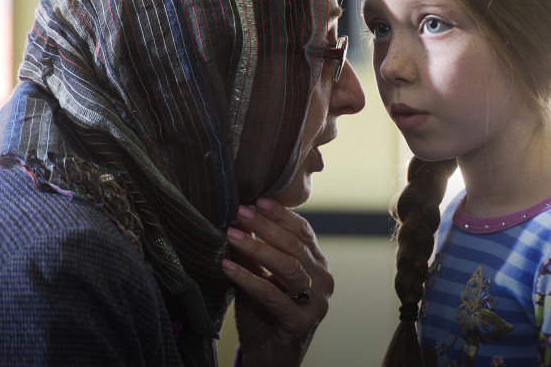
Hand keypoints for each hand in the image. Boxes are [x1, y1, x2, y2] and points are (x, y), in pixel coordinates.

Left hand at [222, 197, 332, 366]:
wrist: (268, 359)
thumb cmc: (264, 314)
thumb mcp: (258, 276)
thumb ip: (251, 252)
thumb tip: (235, 219)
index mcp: (317, 264)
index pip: (302, 231)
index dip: (280, 214)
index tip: (256, 199)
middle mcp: (323, 280)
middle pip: (295, 245)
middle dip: (266, 226)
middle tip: (240, 211)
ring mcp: (316, 303)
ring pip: (288, 266)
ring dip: (257, 248)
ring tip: (231, 234)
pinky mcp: (300, 323)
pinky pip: (272, 295)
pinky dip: (249, 279)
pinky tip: (228, 267)